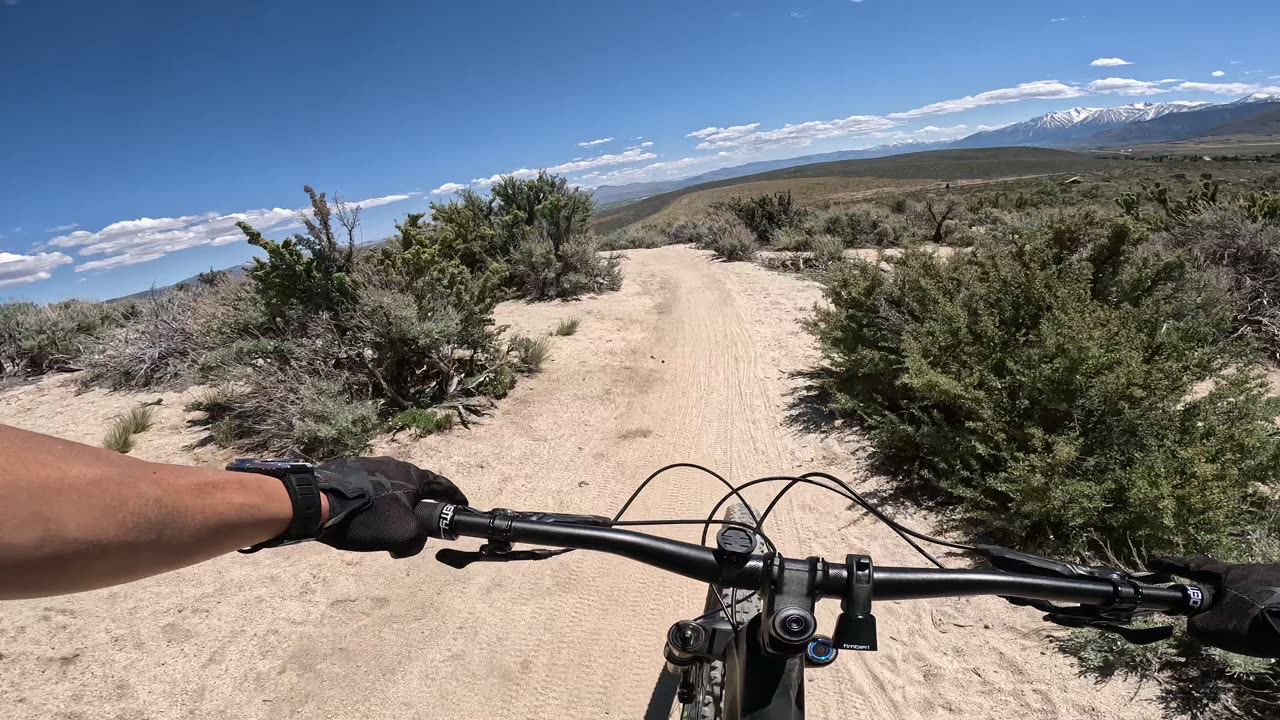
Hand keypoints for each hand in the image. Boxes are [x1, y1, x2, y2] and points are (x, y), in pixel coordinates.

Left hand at [313, 457, 467, 557]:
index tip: (463, 505)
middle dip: (420, 503)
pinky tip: (365, 516)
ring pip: (391, 487)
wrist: (318, 503)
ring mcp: (368, 465)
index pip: (442, 486)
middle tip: (419, 522)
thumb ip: (417, 541)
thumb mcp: (403, 536)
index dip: (455, 497)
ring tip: (388, 523)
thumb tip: (410, 542)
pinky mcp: (347, 471)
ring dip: (395, 503)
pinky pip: (370, 488)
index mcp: (412, 476)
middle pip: (415, 486)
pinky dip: (374, 502)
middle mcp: (393, 464)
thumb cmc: (367, 517)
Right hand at [1148, 556, 1279, 657]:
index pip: (1191, 566)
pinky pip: (1258, 601)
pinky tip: (1255, 628)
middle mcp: (1247, 572)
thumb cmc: (1257, 623)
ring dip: (1230, 606)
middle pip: (1217, 578)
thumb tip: (1193, 624)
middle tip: (1194, 606)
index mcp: (1226, 575)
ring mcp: (1267, 581)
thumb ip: (1196, 625)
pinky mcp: (1279, 594)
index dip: (1169, 565)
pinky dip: (1251, 613)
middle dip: (1203, 591)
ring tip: (1234, 628)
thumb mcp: (1216, 630)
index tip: (1151, 563)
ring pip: (1239, 592)